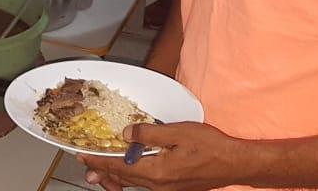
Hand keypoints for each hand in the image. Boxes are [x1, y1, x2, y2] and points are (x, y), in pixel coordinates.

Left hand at [80, 122, 248, 190]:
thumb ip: (148, 134)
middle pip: (122, 178)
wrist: (235, 164)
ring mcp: (166, 188)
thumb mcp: (177, 133)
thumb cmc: (211, 147)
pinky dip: (131, 176)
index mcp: (156, 172)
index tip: (82, 156)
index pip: (117, 167)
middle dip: (102, 170)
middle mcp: (158, 185)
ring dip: (116, 175)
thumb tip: (125, 134)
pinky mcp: (173, 186)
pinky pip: (145, 183)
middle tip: (85, 165)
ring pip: (133, 182)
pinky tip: (130, 169)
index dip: (97, 160)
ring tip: (101, 169)